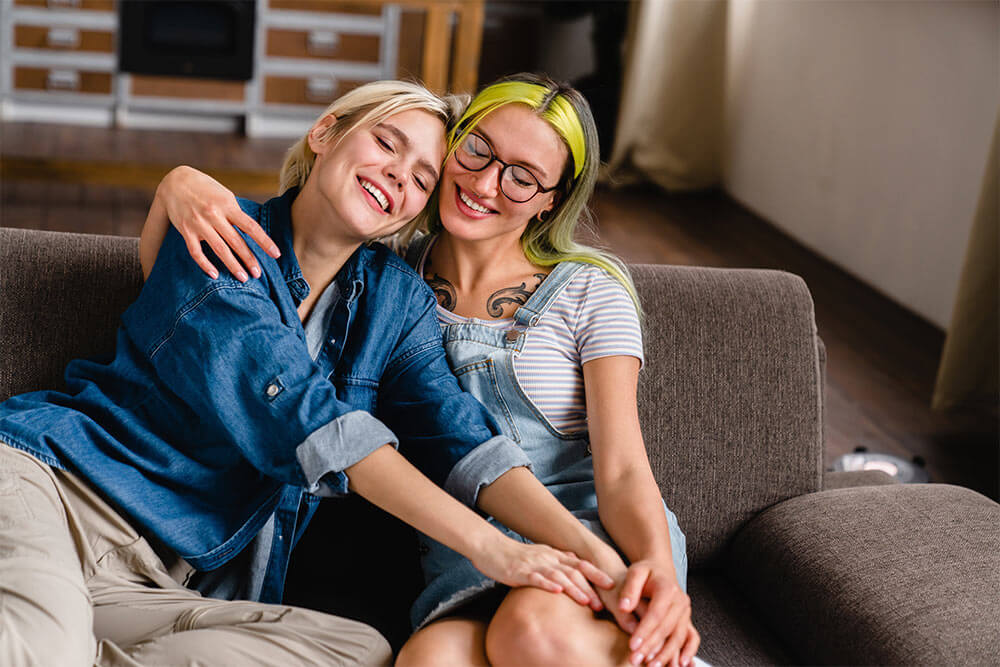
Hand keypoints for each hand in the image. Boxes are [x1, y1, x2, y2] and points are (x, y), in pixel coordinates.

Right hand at [155, 166, 279, 280]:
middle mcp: (214, 215)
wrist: (175, 181)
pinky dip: (205, 264)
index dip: (264, 242)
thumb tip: (252, 232)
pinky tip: (214, 274)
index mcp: (227, 205)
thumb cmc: (206, 189)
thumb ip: (236, 213)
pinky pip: (196, 251)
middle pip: (236, 241)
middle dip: (249, 259)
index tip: (276, 254)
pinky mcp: (186, 230)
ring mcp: (199, 223)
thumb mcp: (225, 196)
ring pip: (219, 249)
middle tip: (258, 274)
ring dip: (232, 265)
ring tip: (243, 278)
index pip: (251, 227)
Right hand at [471, 537, 614, 610]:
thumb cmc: (515, 555)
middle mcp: (548, 557)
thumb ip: (557, 560)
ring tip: (587, 601)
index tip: (612, 585)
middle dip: (591, 587)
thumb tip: (575, 562)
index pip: (580, 564)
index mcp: (554, 555)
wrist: (490, 547)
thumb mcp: (540, 554)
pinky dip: (547, 584)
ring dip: (575, 589)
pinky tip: (557, 591)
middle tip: (604, 603)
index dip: (597, 574)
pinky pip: (536, 578)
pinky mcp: (520, 571)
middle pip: (574, 571)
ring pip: (559, 576)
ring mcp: (534, 564)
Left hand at [618, 560, 699, 666]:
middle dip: (651, 646)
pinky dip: (687, 652)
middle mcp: (681, 601)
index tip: (632, 645)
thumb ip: (629, 589)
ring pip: (678, 636)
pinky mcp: (687, 620)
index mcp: (667, 588)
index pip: (656, 614)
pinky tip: (679, 664)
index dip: (645, 630)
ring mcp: (686, 612)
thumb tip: (624, 607)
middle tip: (635, 659)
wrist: (660, 570)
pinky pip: (692, 638)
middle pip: (666, 628)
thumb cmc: (645, 572)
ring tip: (652, 666)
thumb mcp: (635, 572)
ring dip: (666, 654)